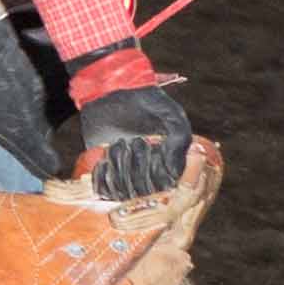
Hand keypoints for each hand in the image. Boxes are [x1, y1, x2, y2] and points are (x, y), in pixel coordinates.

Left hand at [75, 79, 193, 204]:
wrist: (110, 91)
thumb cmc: (145, 101)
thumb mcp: (171, 115)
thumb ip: (181, 140)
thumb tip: (175, 172)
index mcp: (167, 164)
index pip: (165, 187)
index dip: (158, 171)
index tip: (153, 149)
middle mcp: (147, 174)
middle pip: (143, 192)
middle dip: (137, 166)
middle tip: (135, 141)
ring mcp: (125, 175)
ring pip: (123, 193)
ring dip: (120, 167)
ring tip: (119, 144)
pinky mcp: (105, 173)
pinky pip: (103, 191)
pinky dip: (103, 176)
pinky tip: (105, 157)